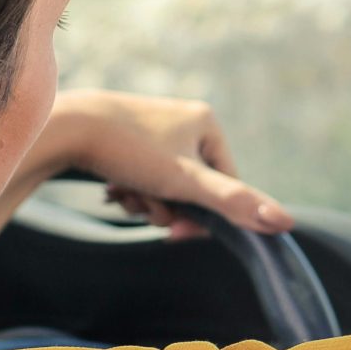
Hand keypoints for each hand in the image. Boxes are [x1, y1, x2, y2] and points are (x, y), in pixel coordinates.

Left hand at [50, 89, 295, 239]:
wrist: (65, 127)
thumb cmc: (129, 151)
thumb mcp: (187, 183)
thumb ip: (235, 203)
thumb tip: (285, 223)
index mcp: (206, 121)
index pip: (224, 182)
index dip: (205, 214)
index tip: (178, 232)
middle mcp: (182, 118)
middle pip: (191, 185)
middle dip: (168, 206)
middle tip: (145, 208)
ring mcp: (152, 125)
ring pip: (163, 183)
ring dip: (146, 200)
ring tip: (123, 194)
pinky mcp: (124, 133)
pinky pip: (140, 173)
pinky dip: (129, 187)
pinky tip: (111, 187)